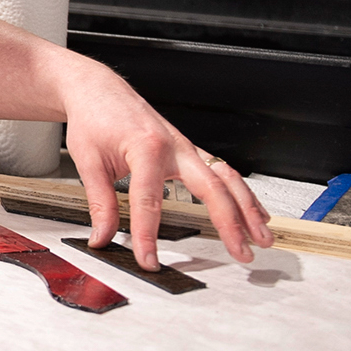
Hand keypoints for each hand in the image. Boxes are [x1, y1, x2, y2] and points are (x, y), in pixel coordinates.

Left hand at [61, 66, 273, 270]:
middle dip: (230, 224)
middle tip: (242, 253)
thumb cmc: (95, 119)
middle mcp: (174, 147)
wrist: (99, 91)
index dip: (148, 236)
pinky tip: (254, 212)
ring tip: (262, 238)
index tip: (148, 260)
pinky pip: (223, 172)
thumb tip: (103, 236)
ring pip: (227, 179)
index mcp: (146, 149)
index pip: (149, 202)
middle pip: (212, 189)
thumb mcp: (88, 161)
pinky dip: (242, 193)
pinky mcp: (190, 150)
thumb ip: (100, 203)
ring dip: (248, 209)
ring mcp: (186, 148)